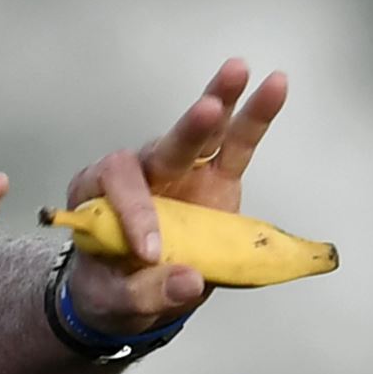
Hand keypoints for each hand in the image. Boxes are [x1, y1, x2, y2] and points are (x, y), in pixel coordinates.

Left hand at [62, 59, 288, 335]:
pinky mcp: (214, 181)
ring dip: (220, 102)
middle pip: (160, 146)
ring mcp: (179, 173)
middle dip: (186, 131)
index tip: (151, 252)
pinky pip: (235, 147)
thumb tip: (190, 280)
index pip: (116, 185)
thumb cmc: (113, 288)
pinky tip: (275, 85)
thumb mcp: (116, 302)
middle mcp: (138, 174)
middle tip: (207, 111)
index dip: (136, 213)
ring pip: (200, 135)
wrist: (129, 292)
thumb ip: (147, 293)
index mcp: (98, 196)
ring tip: (239, 70)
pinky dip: (254, 118)